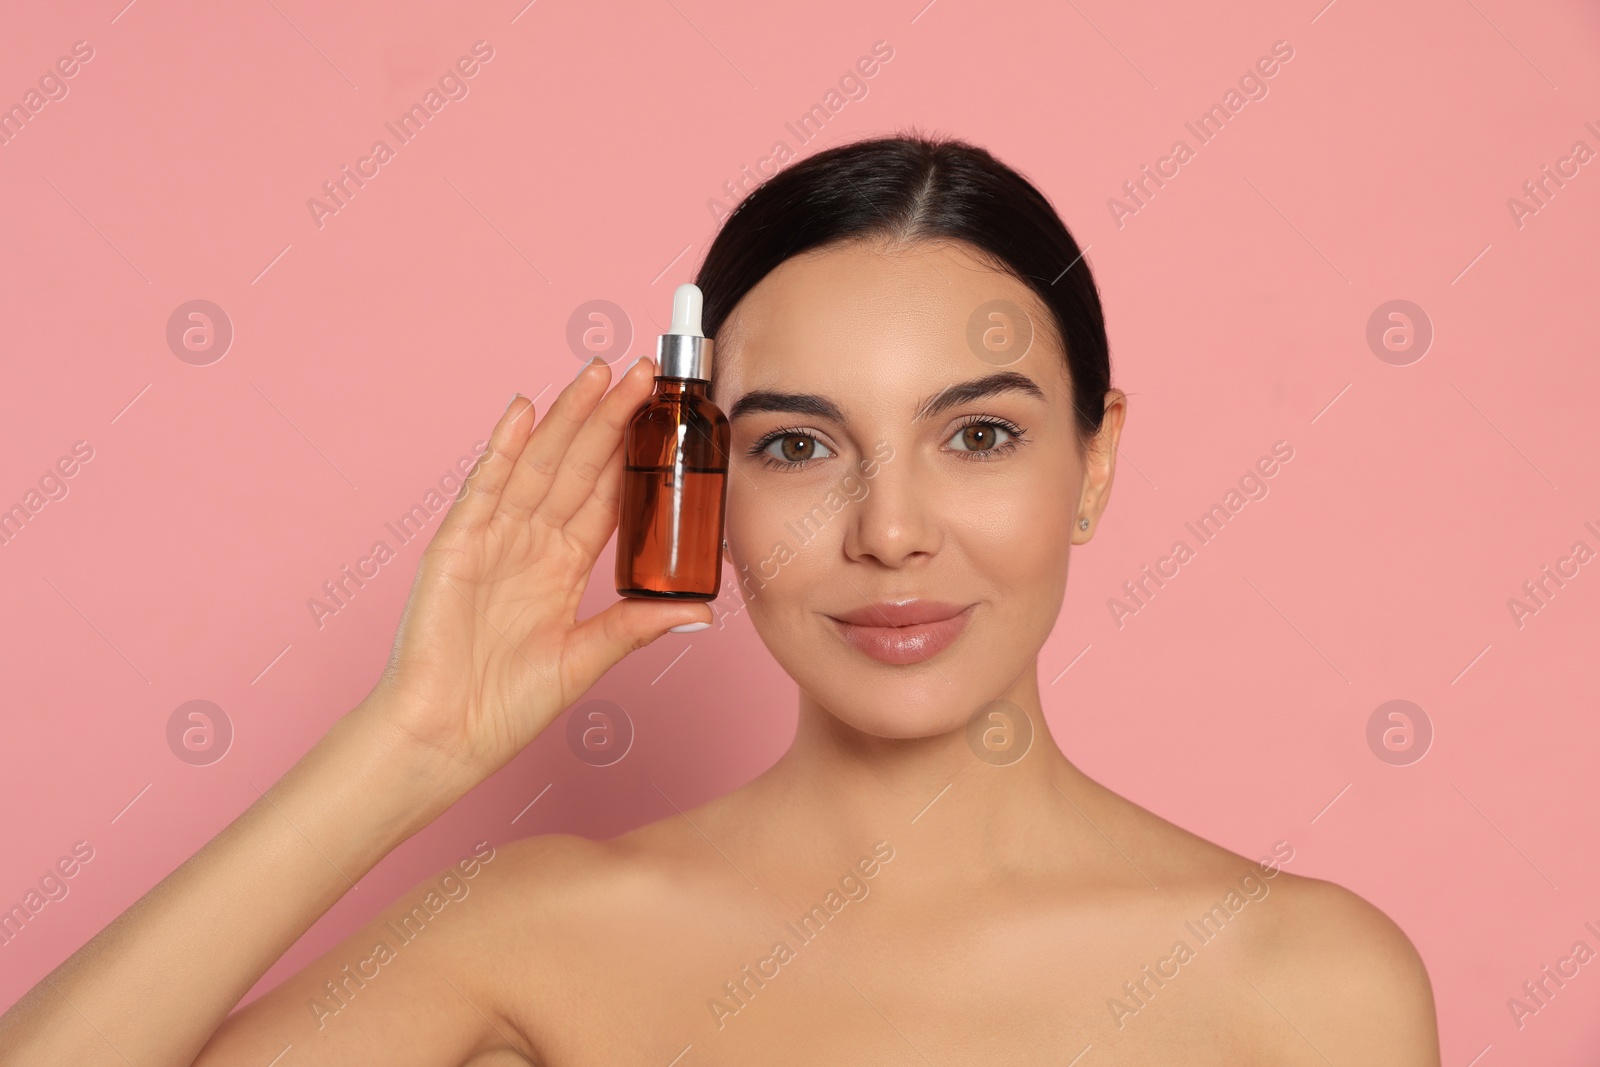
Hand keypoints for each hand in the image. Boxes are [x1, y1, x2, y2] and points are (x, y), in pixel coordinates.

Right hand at [360, 356, 712, 799]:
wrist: (447, 736)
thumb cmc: (506, 707)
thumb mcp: (586, 661)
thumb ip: (637, 627)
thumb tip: (703, 611)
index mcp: (562, 567)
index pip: (607, 496)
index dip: (633, 455)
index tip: (664, 416)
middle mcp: (530, 543)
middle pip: (577, 466)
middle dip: (609, 418)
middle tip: (643, 371)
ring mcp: (493, 539)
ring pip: (538, 464)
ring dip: (567, 417)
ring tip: (598, 373)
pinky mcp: (457, 546)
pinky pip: (485, 487)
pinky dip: (503, 448)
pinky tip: (524, 409)